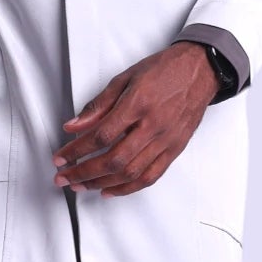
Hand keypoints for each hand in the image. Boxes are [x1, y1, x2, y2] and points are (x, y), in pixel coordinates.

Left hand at [53, 43, 218, 197]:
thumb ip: (98, 105)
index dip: (76, 150)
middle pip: (113, 160)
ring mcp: (166, 140)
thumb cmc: (164, 71)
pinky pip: (150, 177)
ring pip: (131, 173)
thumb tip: (73, 126)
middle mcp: (153, 125)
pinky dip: (127, 188)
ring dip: (101, 184)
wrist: (200, 70)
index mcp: (138, 104)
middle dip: (83, 173)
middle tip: (64, 178)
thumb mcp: (125, 78)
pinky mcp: (175, 149)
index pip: (100, 136)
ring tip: (81, 186)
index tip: (60, 157)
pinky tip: (109, 190)